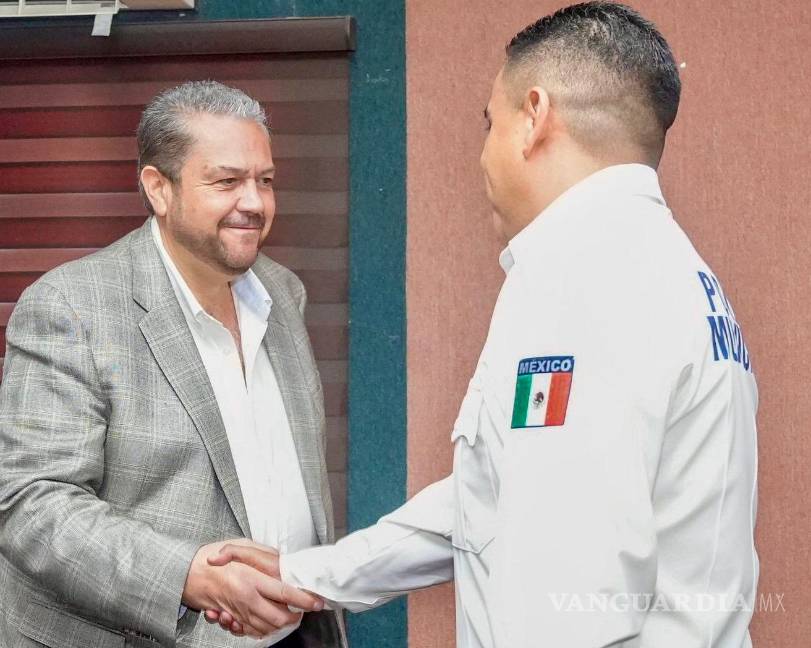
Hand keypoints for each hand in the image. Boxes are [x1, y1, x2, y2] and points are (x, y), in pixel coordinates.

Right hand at [182, 539, 321, 638]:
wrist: (183, 573)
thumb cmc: (209, 556)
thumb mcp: (239, 545)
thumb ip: (263, 554)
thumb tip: (282, 561)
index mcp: (251, 580)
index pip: (285, 593)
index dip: (304, 600)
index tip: (317, 602)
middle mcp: (246, 599)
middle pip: (279, 618)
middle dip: (295, 616)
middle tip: (302, 609)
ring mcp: (237, 612)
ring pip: (267, 627)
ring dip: (280, 623)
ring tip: (288, 613)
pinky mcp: (229, 618)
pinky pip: (251, 630)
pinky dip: (262, 627)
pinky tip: (265, 617)